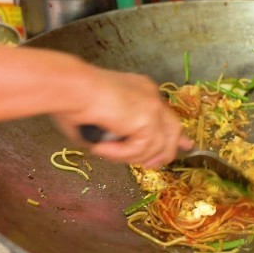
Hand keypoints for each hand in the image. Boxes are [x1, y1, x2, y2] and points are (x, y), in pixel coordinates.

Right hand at [53, 65, 192, 167]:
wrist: (73, 88)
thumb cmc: (74, 99)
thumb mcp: (99, 118)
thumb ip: (112, 133)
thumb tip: (107, 148)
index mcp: (141, 91)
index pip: (164, 115)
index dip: (171, 134)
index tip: (180, 146)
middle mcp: (151, 96)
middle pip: (173, 129)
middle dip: (169, 150)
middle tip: (156, 164)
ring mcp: (152, 108)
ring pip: (154, 146)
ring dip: (128, 156)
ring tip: (104, 151)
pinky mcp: (148, 120)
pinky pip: (139, 149)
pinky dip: (119, 153)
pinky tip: (102, 147)